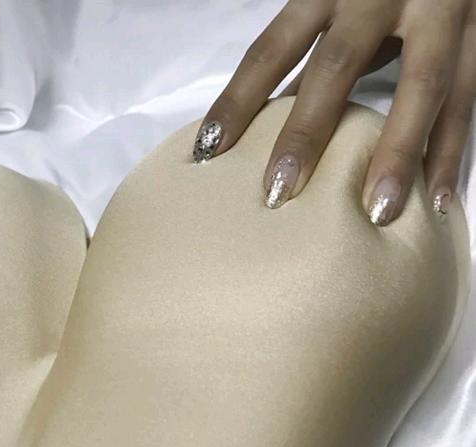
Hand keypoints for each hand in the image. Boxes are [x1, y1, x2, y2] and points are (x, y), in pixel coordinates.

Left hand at [193, 0, 475, 225]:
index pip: (271, 49)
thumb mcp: (336, 5)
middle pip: (336, 66)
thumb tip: (272, 112)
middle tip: (279, 192)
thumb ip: (310, 51)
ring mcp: (439, 11)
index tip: (209, 150)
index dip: (238, 99)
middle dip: (307, 132)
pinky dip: (451, 150)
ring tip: (375, 214)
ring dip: (396, 155)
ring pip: (420, 86)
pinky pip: (468, 98)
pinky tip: (436, 199)